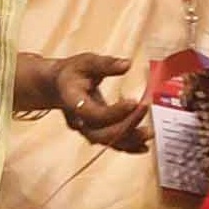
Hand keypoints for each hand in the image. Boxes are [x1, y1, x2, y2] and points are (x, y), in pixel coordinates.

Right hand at [24, 50, 158, 151]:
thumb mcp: (86, 62)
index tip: (134, 102)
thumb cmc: (72, 73)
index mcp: (72, 102)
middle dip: (126, 126)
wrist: (59, 86)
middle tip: (144, 111)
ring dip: (130, 139)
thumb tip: (127, 64)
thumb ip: (105, 64)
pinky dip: (129, 146)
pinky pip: (112, 144)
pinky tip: (144, 146)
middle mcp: (79, 121)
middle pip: (101, 133)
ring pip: (108, 141)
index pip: (93, 114)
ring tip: (149, 133)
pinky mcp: (97, 133)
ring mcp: (87, 130)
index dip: (114, 112)